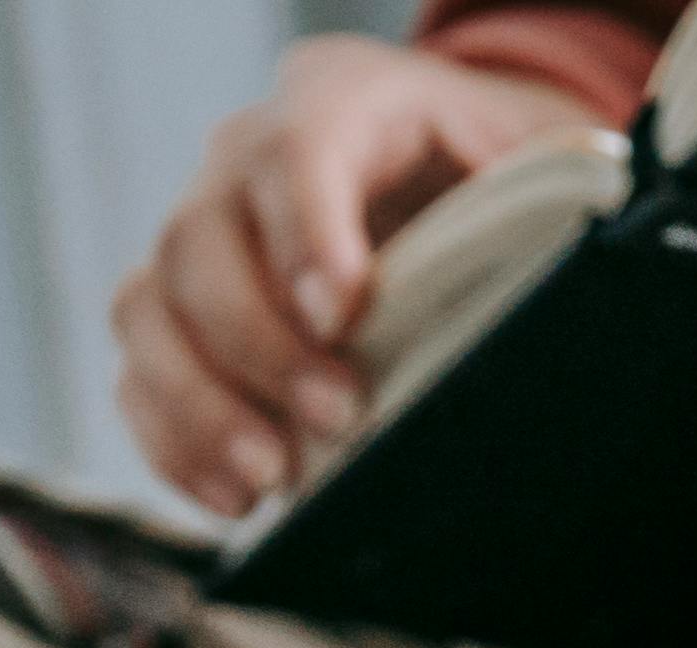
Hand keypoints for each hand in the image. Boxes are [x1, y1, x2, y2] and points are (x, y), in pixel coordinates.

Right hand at [114, 37, 606, 514]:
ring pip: (149, 307)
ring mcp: (203, 232)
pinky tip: (234, 497)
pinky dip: (174, 438)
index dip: (308, 233)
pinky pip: (140, 369)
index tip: (342, 315)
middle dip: (260, 341)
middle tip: (336, 415)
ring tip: (272, 476)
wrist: (462, 167)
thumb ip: (531, 214)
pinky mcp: (180, 309)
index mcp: (343, 101)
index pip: (298, 152)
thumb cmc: (504, 175)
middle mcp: (245, 158)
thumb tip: (556, 306)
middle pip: (199, 239)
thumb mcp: (536, 168)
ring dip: (201, 402)